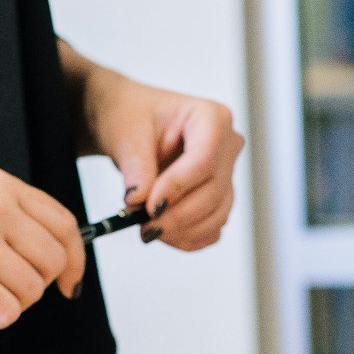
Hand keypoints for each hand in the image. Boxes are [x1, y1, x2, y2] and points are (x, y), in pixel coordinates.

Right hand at [0, 168, 86, 330]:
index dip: (74, 259)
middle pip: (52, 262)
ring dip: (9, 301)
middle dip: (35, 285)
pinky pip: (5, 312)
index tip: (68, 281)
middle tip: (5, 289)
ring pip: (30, 291)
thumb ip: (6, 212)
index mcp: (1, 186)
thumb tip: (49, 252)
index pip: (64, 225)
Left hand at [81, 67, 244, 250]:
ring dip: (183, 230)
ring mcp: (227, 173)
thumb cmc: (131, 116)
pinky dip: (190, 237)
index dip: (177, 187)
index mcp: (211, 117)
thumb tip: (138, 200)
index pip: (204, 159)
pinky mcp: (219, 197)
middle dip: (177, 215)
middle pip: (213, 191)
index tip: (149, 206)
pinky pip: (213, 227)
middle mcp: (227, 145)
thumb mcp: (126, 134)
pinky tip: (165, 235)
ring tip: (148, 230)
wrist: (130, 125)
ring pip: (217, 214)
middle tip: (144, 227)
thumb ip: (135, 166)